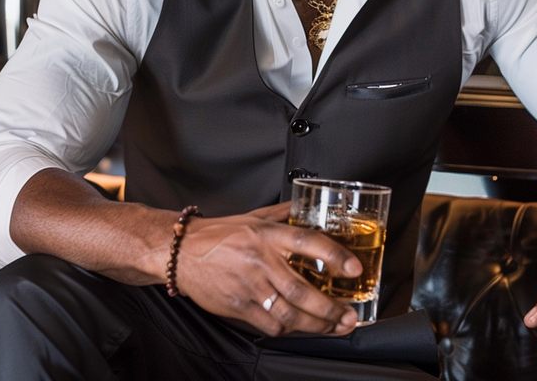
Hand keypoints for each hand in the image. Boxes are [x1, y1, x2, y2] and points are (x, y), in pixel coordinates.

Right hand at [177, 201, 362, 336]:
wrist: (182, 252)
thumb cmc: (219, 234)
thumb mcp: (254, 216)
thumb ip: (282, 214)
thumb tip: (305, 207)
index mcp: (267, 234)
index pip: (307, 242)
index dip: (334, 255)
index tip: (354, 268)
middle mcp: (260, 260)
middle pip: (301, 290)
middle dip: (330, 308)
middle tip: (349, 315)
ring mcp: (249, 286)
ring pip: (288, 314)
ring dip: (316, 325)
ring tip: (334, 326)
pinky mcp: (238, 306)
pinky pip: (269, 325)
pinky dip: (289, 329)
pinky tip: (301, 327)